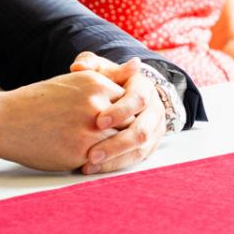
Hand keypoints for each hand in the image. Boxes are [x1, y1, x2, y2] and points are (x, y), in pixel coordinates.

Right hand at [0, 70, 127, 172]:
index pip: (129, 99)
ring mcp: (91, 129)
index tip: (111, 118)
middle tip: (107, 136)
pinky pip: (104, 160)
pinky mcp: (82, 152)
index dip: (122, 112)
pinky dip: (100, 161)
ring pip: (120, 142)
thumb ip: (109, 76)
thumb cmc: (40, 101)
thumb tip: (138, 64)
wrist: (7, 121)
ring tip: (97, 148)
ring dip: (113, 147)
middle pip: (130, 121)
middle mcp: (97, 104)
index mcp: (96, 83)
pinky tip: (85, 158)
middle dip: (122, 130)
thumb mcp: (76, 81)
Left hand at [69, 53, 167, 174]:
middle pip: (142, 131)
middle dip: (117, 144)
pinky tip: (93, 169)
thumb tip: (78, 67)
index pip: (138, 100)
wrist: (129, 95)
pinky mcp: (149, 146)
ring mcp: (154, 130)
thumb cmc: (110, 81)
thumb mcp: (103, 69)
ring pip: (140, 149)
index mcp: (144, 87)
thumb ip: (91, 65)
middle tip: (92, 153)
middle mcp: (154, 110)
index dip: (120, 111)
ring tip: (89, 165)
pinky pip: (135, 159)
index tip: (98, 121)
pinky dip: (115, 166)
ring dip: (115, 159)